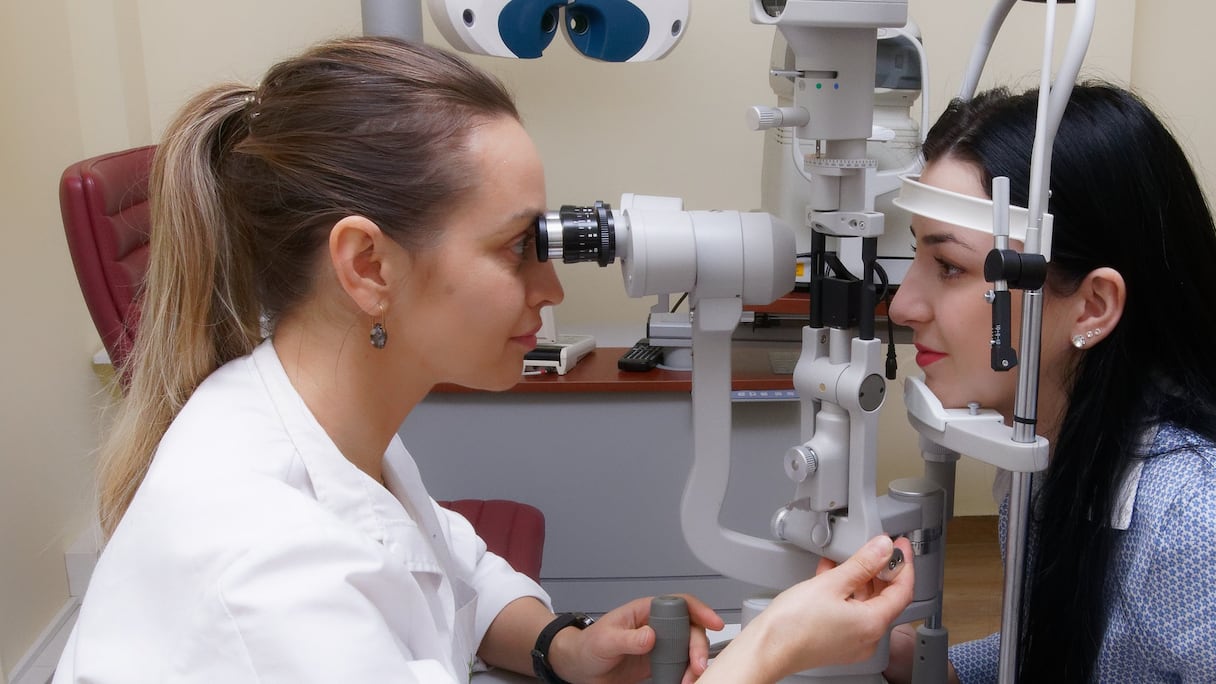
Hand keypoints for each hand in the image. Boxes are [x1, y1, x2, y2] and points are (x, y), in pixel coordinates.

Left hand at [551, 593, 723, 683]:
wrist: (579, 669)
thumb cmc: (587, 646)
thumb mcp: (604, 640)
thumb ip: (627, 638)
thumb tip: (650, 635)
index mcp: (645, 611)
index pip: (679, 603)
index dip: (699, 610)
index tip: (712, 623)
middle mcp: (656, 626)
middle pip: (690, 629)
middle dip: (698, 646)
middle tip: (698, 665)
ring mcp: (660, 645)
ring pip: (688, 649)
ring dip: (694, 663)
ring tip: (691, 678)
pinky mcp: (659, 663)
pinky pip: (680, 666)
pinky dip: (686, 674)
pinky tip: (685, 681)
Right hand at [702, 535, 915, 682]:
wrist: (766, 648)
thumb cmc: (792, 624)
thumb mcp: (830, 583)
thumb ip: (861, 563)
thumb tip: (882, 548)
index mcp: (872, 624)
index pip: (903, 590)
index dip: (903, 564)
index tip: (899, 545)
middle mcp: (868, 637)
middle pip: (886, 598)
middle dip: (881, 570)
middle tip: (876, 547)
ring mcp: (852, 641)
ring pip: (867, 604)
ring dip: (861, 579)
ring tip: (848, 557)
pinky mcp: (837, 641)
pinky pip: (851, 612)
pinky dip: (846, 592)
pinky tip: (832, 574)